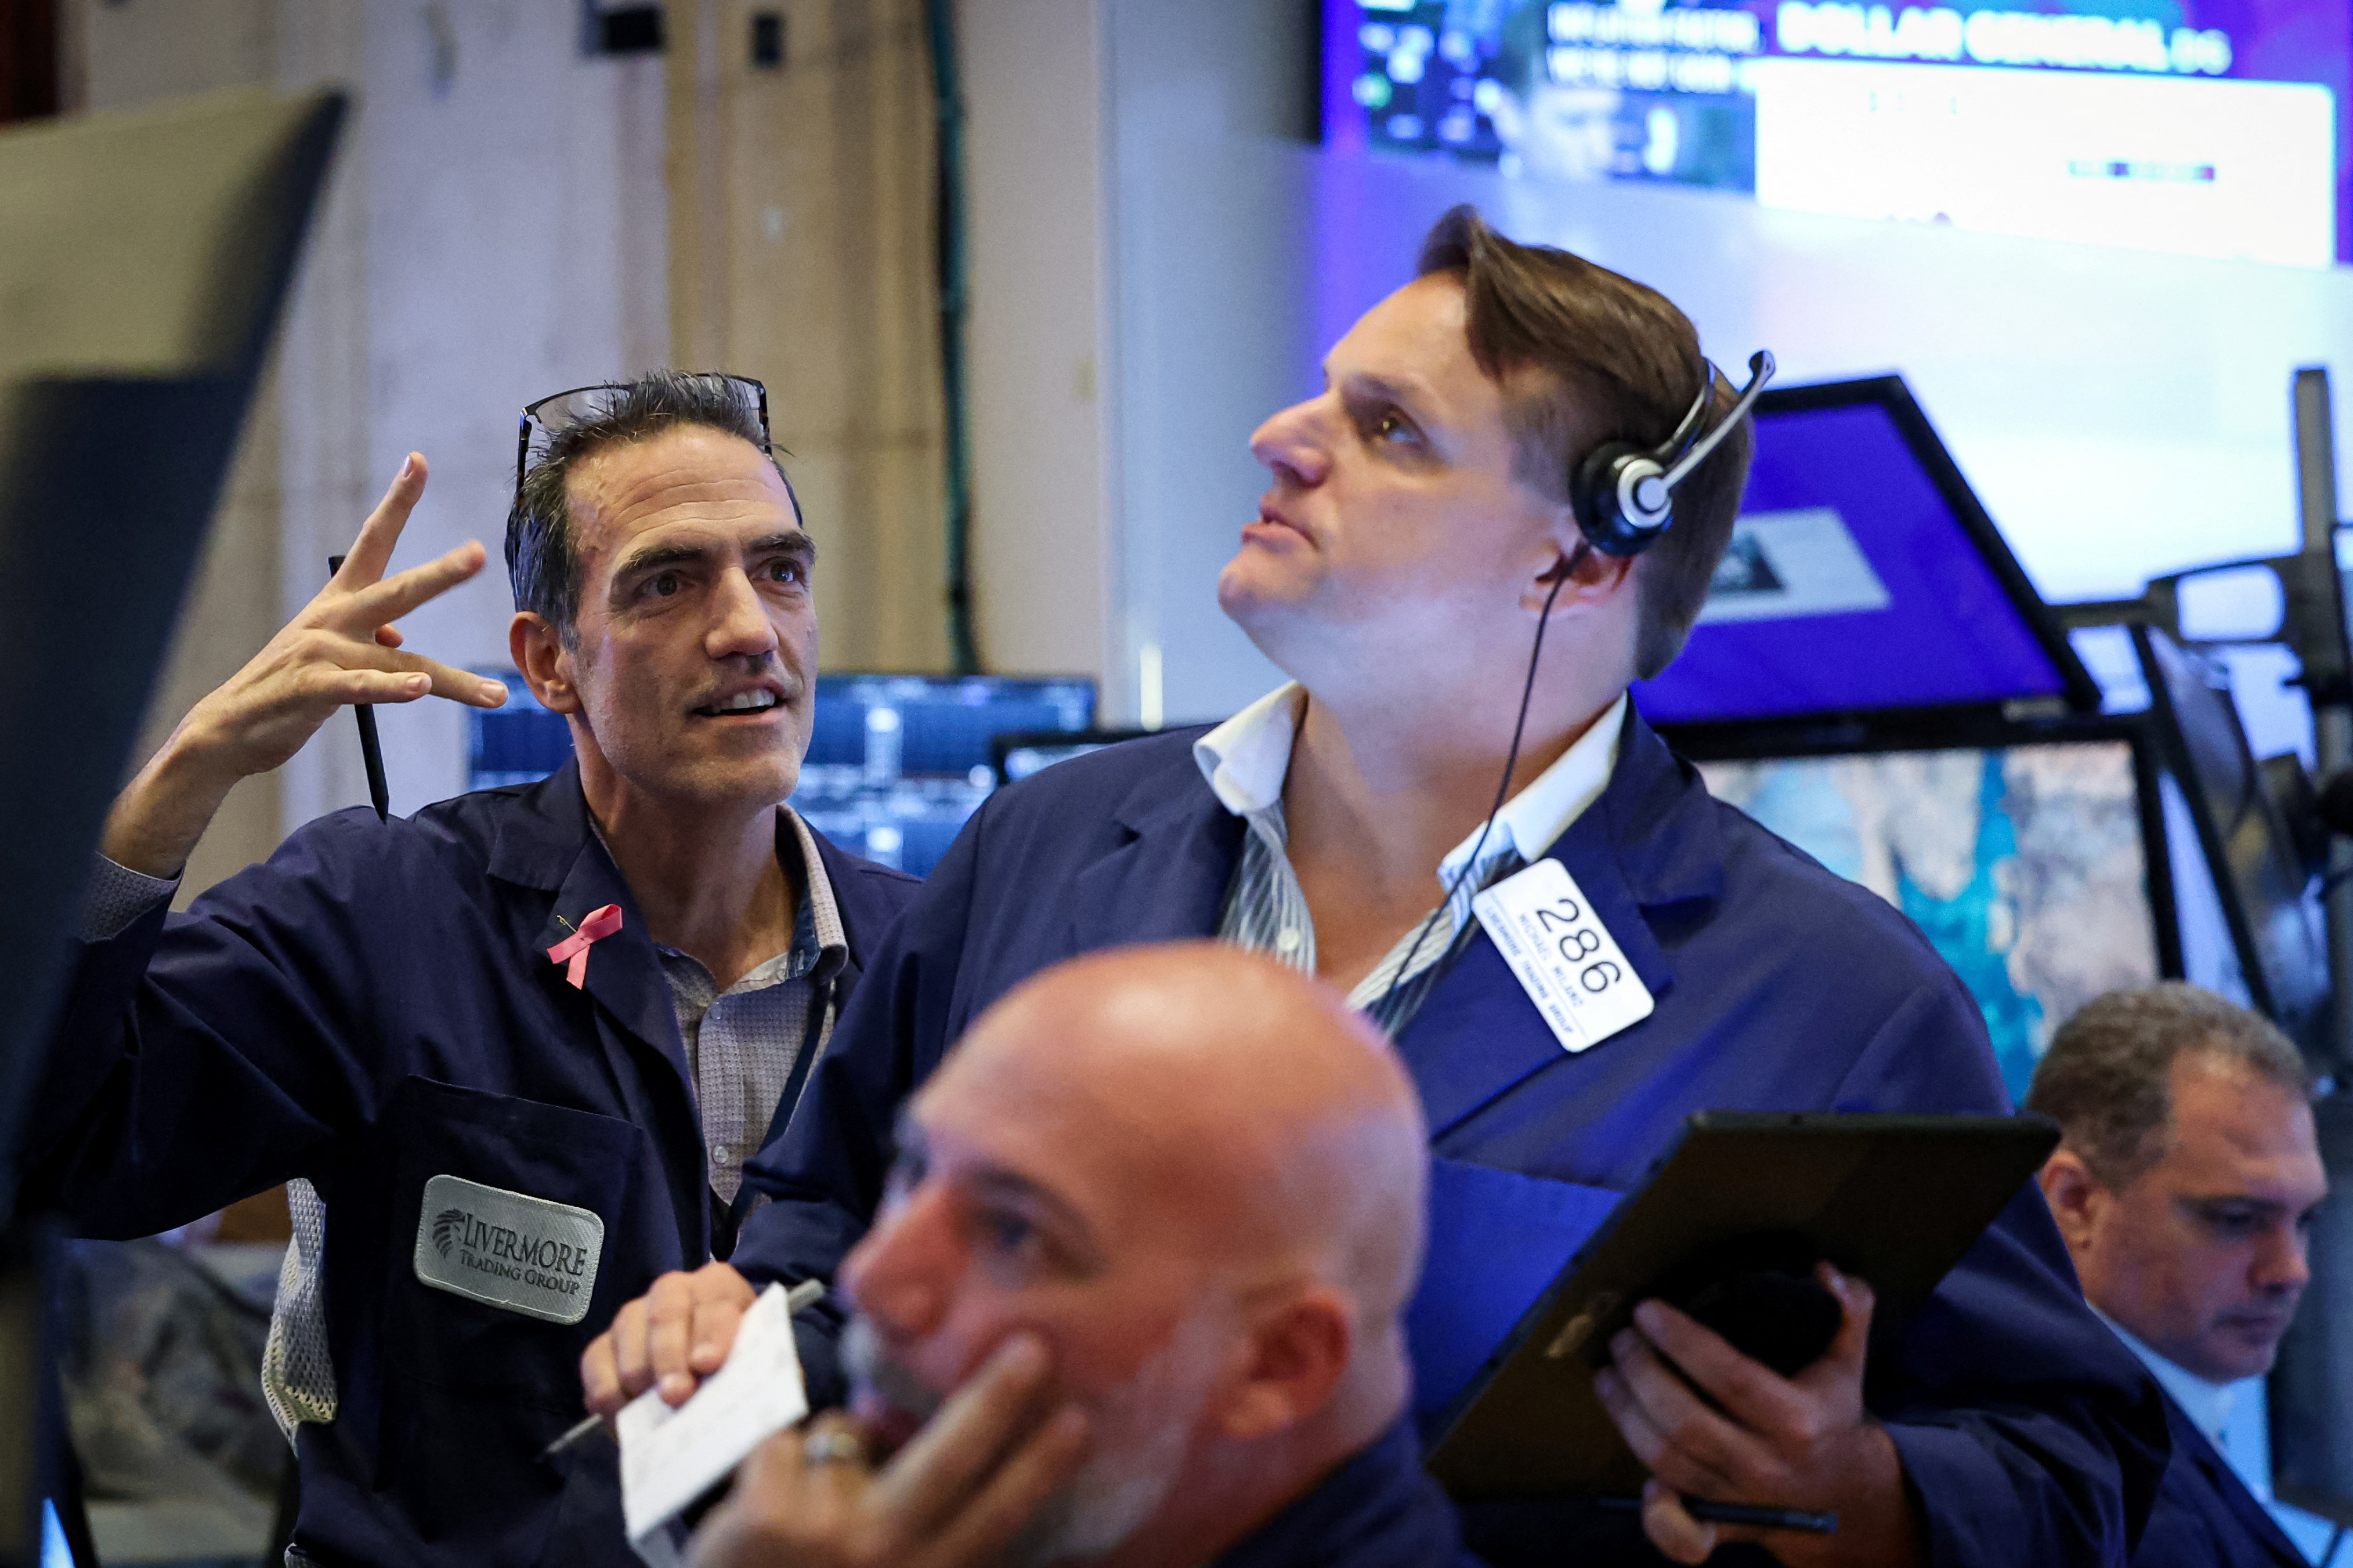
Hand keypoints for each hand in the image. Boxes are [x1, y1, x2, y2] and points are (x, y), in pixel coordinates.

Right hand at [102, 453, 506, 874]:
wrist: (229, 728)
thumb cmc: (288, 688)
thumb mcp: (334, 656)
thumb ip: (373, 645)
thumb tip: (406, 652)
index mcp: (339, 601)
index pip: (373, 540)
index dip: (397, 500)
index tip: (418, 460)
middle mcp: (334, 620)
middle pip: (396, 590)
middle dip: (439, 573)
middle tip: (478, 552)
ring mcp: (323, 653)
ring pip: (400, 661)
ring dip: (449, 680)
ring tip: (495, 692)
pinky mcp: (313, 689)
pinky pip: (361, 689)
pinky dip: (391, 690)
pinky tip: (419, 690)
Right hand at [583, 1261, 757, 1414]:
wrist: (703, 1385)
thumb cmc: (734, 1370)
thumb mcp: (751, 1363)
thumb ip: (748, 1369)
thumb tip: (745, 1392)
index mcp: (718, 1287)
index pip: (716, 1300)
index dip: (712, 1331)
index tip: (708, 1364)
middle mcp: (672, 1290)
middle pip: (665, 1315)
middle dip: (670, 1358)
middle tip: (676, 1395)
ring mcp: (633, 1315)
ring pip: (628, 1337)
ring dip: (641, 1381)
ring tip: (656, 1412)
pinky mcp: (602, 1345)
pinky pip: (595, 1365)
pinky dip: (610, 1395)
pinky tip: (627, 1418)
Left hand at [687, 1335, 1088, 1567]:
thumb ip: (925, 1527)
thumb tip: (964, 1444)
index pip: (996, 1518)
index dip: (1040, 1468)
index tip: (1079, 1421)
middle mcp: (882, 1554)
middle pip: (951, 1461)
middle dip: (995, 1400)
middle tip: (1032, 1349)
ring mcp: (824, 1530)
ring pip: (846, 1433)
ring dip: (829, 1447)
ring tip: (805, 1495)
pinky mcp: (766, 1510)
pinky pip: (785, 1436)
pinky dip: (776, 1450)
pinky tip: (763, 1488)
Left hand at [1593, 1264, 1921, 1566]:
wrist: (1846, 1496)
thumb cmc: (1830, 1414)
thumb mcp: (1847, 1360)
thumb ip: (1847, 1310)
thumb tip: (1826, 1274)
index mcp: (1797, 1420)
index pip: (1730, 1377)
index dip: (1682, 1341)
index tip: (1646, 1310)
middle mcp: (1765, 1464)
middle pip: (1684, 1422)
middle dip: (1641, 1374)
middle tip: (1622, 1340)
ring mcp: (1740, 1499)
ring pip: (1667, 1462)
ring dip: (1626, 1415)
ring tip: (1610, 1374)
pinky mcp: (1723, 1528)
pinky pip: (1684, 1539)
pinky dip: (1658, 1518)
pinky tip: (1640, 1481)